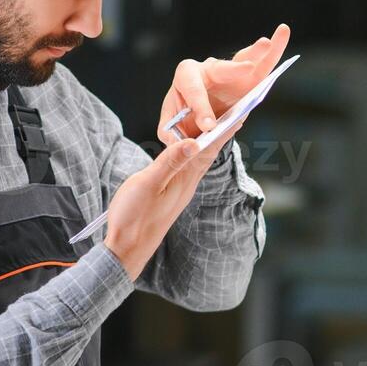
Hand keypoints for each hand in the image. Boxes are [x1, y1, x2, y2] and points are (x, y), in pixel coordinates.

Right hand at [101, 125, 238, 280]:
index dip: (223, 132)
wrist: (126, 249)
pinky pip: (188, 170)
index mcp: (184, 179)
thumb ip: (170, 162)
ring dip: (208, 145)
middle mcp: (187, 185)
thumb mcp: (148, 184)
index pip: (209, 150)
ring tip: (216, 130)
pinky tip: (190, 155)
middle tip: (234, 117)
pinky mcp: (170, 197)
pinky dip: (193, 156)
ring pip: (199, 163)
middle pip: (208, 155)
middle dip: (219, 135)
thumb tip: (194, 142)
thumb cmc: (133, 217)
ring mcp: (179, 192)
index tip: (239, 116)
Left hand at [159, 23, 291, 140]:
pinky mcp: (248, 80)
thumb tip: (197, 139)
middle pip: (220, 67)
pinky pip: (263, 66)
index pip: (193, 89)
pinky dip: (273, 53)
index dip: (201, 107)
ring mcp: (230, 73)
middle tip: (246, 69)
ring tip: (266, 43)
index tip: (209, 126)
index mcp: (185, 78)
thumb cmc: (181, 125)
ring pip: (245, 60)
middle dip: (233, 69)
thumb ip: (174, 135)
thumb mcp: (170, 133)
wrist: (194, 128)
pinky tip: (282, 34)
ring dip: (258, 52)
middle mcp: (208, 70)